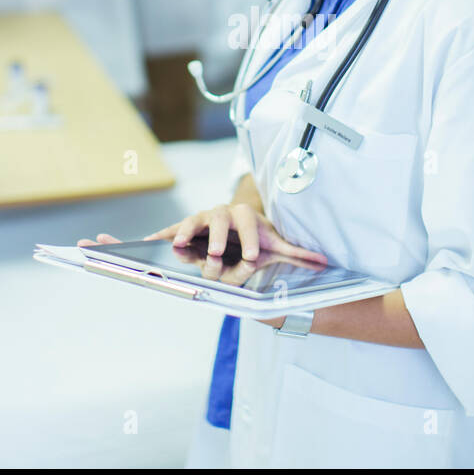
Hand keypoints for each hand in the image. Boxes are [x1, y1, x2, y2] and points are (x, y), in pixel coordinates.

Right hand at [150, 203, 326, 263]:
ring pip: (192, 222)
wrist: (238, 225)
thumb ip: (297, 253)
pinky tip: (149, 241)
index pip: (248, 222)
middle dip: (217, 236)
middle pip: (218, 219)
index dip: (251, 238)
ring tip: (179, 245)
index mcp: (244, 216)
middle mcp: (221, 214)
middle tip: (216, 253)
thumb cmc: (256, 237)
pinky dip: (162, 235)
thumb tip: (324, 260)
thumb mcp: (277, 245)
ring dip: (184, 232)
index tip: (254, 255)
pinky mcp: (187, 229)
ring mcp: (202, 220)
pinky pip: (173, 231)